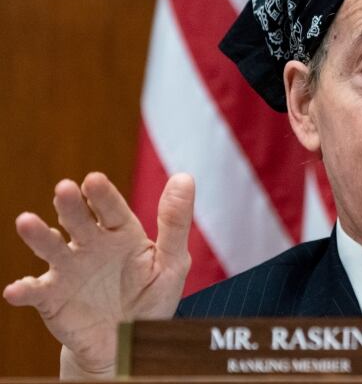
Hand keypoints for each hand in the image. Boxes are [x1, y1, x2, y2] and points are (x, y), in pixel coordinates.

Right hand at [3, 172, 193, 377]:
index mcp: (122, 233)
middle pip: (79, 220)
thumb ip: (175, 223)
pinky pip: (36, 292)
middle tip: (64, 189)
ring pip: (51, 248)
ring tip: (26, 222)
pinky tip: (18, 289)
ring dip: (39, 235)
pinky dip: (25, 290)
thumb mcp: (172, 262)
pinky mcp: (53, 298)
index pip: (112, 209)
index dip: (103, 194)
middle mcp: (91, 245)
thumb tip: (184, 178)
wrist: (129, 343)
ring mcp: (69, 270)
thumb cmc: (152, 297)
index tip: (94, 180)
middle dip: (71, 205)